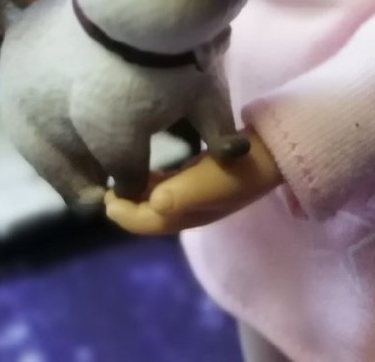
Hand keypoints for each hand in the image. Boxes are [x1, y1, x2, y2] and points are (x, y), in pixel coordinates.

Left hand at [104, 129, 282, 234]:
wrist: (270, 153)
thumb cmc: (236, 168)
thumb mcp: (208, 181)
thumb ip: (180, 194)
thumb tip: (152, 204)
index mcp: (189, 216)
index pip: (148, 222)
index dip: (125, 215)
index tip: (104, 198)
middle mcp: (191, 211)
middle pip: (152, 215)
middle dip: (129, 206)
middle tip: (107, 189)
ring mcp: (199, 196)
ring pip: (161, 201)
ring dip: (141, 194)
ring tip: (123, 180)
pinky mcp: (205, 180)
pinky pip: (172, 187)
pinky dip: (156, 182)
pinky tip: (152, 170)